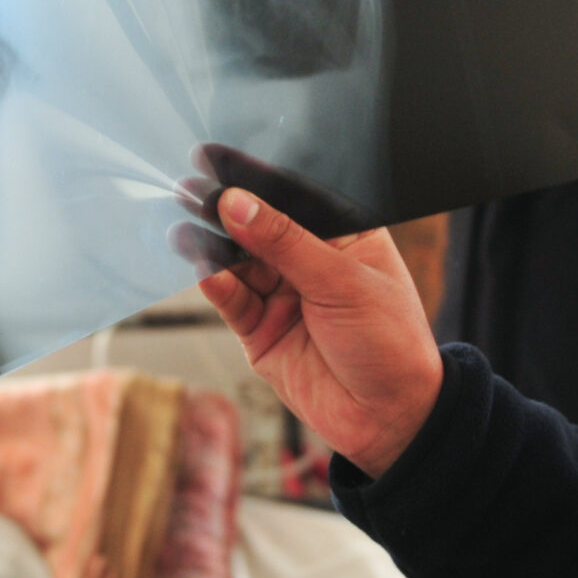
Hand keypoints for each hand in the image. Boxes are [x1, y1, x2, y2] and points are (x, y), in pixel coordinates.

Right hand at [195, 186, 443, 475]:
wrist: (390, 419)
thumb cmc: (390, 343)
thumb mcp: (342, 281)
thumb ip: (284, 242)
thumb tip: (237, 205)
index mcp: (342, 237)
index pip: (291, 197)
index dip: (254, 178)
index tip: (213, 159)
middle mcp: (309, 262)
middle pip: (257, 228)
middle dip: (223, 212)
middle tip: (190, 193)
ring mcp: (283, 297)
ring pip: (237, 263)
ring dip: (211, 249)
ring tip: (186, 234)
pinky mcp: (261, 332)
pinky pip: (232, 301)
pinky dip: (217, 287)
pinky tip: (208, 274)